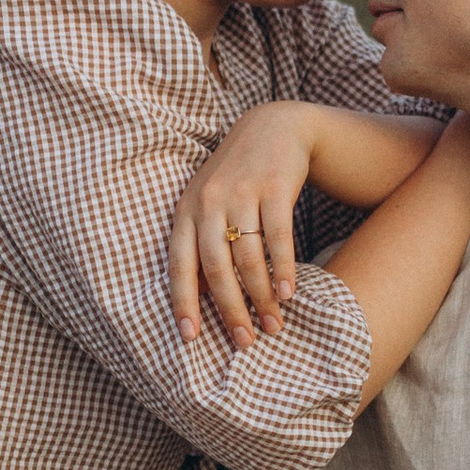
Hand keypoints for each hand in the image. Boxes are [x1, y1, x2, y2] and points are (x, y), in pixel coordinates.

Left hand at [168, 106, 315, 350]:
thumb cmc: (237, 179)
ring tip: (272, 324)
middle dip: (230, 309)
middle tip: (243, 341)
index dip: (183, 302)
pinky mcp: (275, 186)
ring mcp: (242, 192)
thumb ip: (202, 245)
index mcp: (186, 210)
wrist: (272, 128)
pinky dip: (283, 269)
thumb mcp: (209, 204)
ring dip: (262, 296)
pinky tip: (289, 293)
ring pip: (249, 256)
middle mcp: (209, 201)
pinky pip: (278, 237)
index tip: (190, 337)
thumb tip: (199, 301)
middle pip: (216, 266)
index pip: (179, 264)